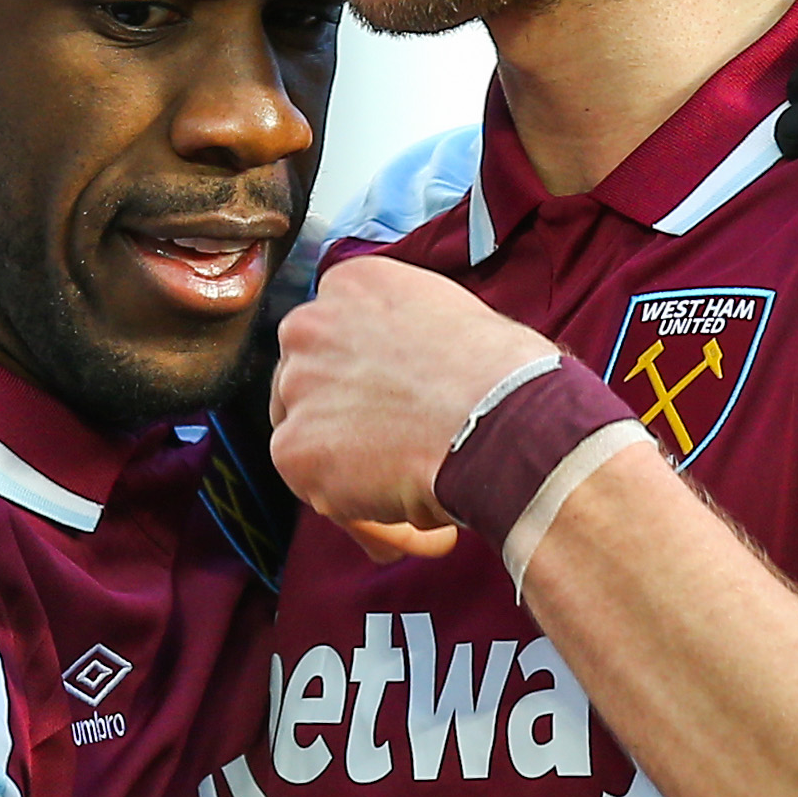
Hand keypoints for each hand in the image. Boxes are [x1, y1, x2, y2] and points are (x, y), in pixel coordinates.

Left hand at [269, 256, 560, 560]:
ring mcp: (295, 388)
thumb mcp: (454, 316)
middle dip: (344, 416)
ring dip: (352, 463)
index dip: (364, 375)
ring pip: (312, 436)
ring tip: (415, 484)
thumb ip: (409, 334)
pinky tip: (411, 512)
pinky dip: (359, 507)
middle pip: (309, 381)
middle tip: (397, 447)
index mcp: (351, 284)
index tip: (392, 402)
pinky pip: (318, 489)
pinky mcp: (293, 450)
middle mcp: (309, 325)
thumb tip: (411, 370)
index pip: (334, 334)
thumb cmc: (504, 376)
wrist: (504, 423)